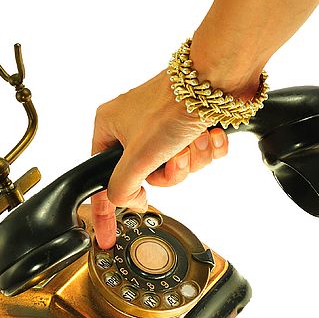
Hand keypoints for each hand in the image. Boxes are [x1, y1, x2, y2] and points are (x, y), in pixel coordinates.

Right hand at [91, 70, 227, 248]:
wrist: (216, 80)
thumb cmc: (172, 106)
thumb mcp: (137, 156)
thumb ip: (121, 186)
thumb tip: (126, 202)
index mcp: (110, 126)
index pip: (102, 177)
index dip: (106, 210)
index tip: (106, 237)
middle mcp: (134, 125)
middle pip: (147, 175)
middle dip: (170, 170)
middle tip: (174, 156)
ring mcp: (163, 124)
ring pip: (175, 166)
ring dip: (191, 159)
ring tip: (193, 139)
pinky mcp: (189, 122)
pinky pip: (196, 154)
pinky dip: (206, 149)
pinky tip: (209, 134)